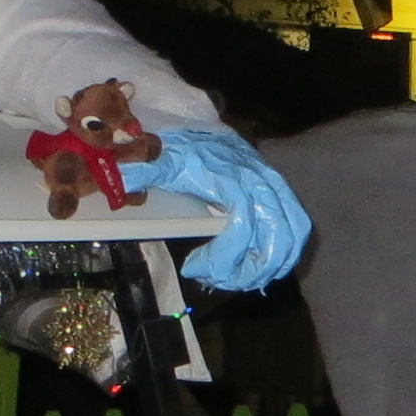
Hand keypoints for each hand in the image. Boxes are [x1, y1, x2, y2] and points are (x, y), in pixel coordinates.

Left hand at [132, 118, 310, 291]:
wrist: (213, 133)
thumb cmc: (189, 150)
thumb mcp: (165, 157)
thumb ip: (146, 169)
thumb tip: (120, 181)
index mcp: (234, 179)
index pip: (242, 227)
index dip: (222, 257)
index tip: (193, 268)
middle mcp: (262, 186)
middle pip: (277, 239)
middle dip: (250, 271)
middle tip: (219, 282)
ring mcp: (277, 192)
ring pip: (292, 238)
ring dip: (268, 268)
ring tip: (238, 282)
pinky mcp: (283, 200)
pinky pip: (296, 232)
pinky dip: (282, 256)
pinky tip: (255, 272)